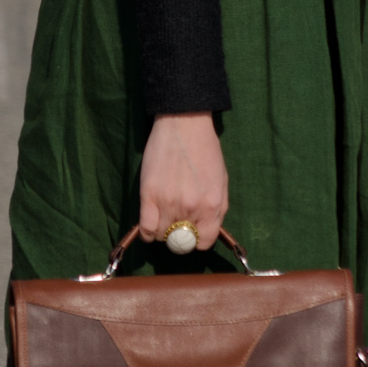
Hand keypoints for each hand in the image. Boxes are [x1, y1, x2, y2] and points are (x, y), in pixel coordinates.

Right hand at [139, 113, 227, 252]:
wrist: (184, 125)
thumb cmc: (206, 150)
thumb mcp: (222, 180)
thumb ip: (217, 208)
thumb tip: (208, 229)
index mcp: (212, 205)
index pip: (204, 242)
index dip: (197, 241)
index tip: (191, 234)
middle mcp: (191, 208)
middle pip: (180, 240)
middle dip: (178, 236)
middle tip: (175, 225)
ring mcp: (168, 202)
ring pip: (161, 235)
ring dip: (161, 231)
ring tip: (162, 218)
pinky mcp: (148, 194)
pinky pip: (145, 228)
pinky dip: (146, 232)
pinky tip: (149, 226)